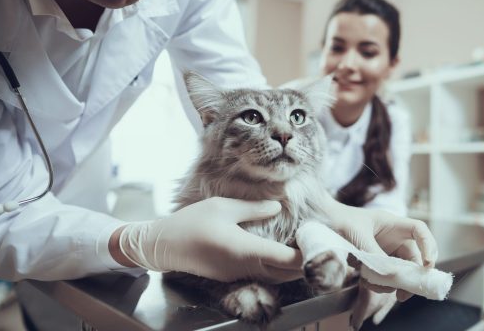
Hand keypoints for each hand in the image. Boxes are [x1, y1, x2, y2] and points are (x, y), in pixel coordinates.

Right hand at [111, 197, 302, 282]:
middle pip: (284, 273)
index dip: (305, 255)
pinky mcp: (230, 276)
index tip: (319, 244)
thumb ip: (252, 209)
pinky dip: (275, 267)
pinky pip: (260, 274)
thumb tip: (276, 207)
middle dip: (302, 263)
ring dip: (289, 266)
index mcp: (245, 250)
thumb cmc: (192, 223)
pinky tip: (279, 253)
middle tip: (318, 246)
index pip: (285, 259)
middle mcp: (244, 268)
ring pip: (273, 276)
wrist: (163, 246)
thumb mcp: (223, 207)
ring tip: (303, 248)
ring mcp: (237, 275)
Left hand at [323, 200, 437, 328]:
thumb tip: (391, 275)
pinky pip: (385, 276)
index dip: (429, 246)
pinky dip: (380, 284)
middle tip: (404, 294)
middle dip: (411, 276)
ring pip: (400, 271)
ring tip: (376, 286)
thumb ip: (374, 254)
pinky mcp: (375, 262)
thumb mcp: (357, 236)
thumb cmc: (339, 220)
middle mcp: (392, 237)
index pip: (419, 230)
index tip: (427, 264)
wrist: (320, 221)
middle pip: (413, 257)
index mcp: (392, 223)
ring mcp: (385, 250)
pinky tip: (368, 284)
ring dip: (393, 283)